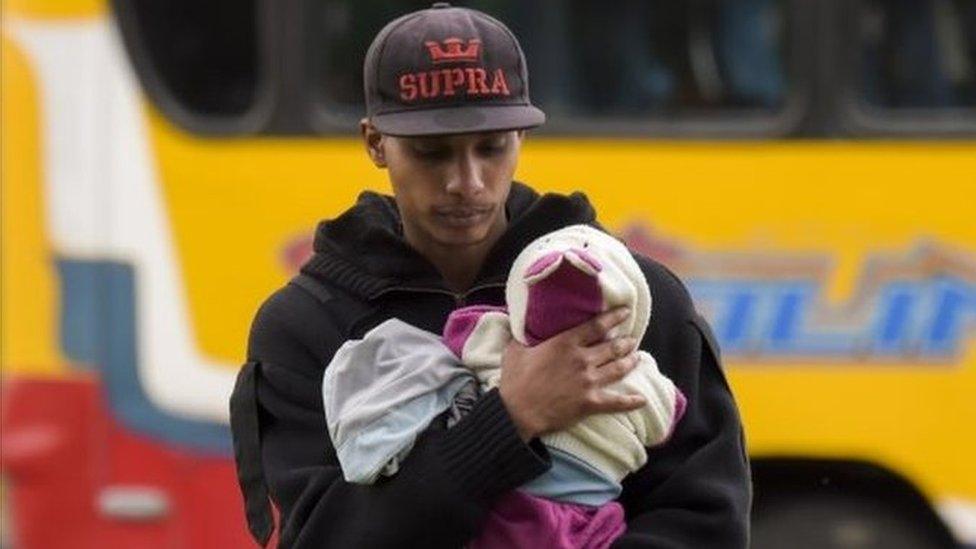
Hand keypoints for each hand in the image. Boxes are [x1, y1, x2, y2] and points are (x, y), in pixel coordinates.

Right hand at [497, 307, 646, 440]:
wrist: (517, 412)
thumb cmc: (514, 381)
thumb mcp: (514, 350)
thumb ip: (522, 335)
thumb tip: (519, 323)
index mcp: (566, 343)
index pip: (597, 326)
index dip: (613, 317)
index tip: (625, 312)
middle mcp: (582, 360)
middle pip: (612, 347)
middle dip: (625, 342)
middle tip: (632, 339)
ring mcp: (589, 382)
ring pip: (618, 369)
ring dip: (630, 362)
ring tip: (637, 358)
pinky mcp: (591, 403)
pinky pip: (617, 402)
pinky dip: (631, 401)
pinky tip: (641, 399)